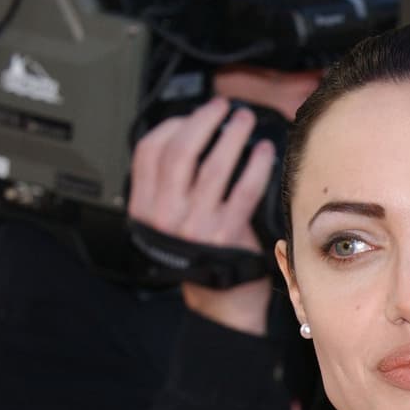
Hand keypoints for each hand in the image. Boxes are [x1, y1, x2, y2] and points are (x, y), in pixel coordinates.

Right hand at [128, 97, 275, 334]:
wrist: (218, 300)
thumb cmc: (198, 258)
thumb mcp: (165, 223)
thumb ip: (167, 188)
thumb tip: (190, 139)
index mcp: (145, 209)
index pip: (148, 152)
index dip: (170, 126)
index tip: (190, 116)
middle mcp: (167, 215)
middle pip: (181, 152)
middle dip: (204, 122)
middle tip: (221, 109)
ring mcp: (197, 224)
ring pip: (214, 166)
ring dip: (233, 137)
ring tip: (245, 123)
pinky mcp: (228, 233)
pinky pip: (245, 190)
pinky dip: (256, 166)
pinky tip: (264, 153)